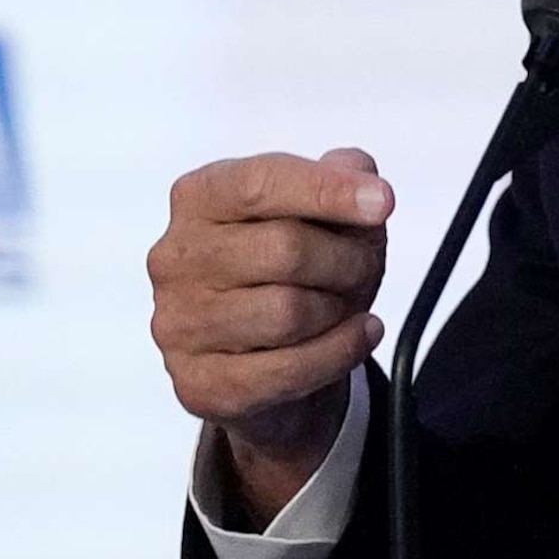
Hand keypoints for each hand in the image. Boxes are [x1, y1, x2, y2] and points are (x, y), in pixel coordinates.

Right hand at [148, 147, 393, 523]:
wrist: (272, 357)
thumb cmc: (296, 270)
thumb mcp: (325, 213)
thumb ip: (341, 177)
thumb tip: (361, 176)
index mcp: (199, 199)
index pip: (262, 184)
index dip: (328, 191)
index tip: (383, 202)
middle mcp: (175, 258)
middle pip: (285, 249)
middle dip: (346, 259)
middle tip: (365, 266)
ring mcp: (178, 324)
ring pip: (288, 313)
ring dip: (339, 308)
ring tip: (347, 303)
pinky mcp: (199, 383)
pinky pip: (288, 369)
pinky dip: (340, 352)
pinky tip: (358, 336)